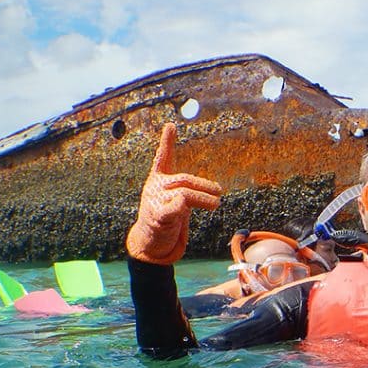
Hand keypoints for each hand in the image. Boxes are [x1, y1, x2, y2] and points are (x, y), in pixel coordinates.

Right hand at [125, 123, 222, 264]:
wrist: (149, 241)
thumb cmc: (165, 219)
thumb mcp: (177, 201)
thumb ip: (188, 191)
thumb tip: (215, 190)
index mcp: (158, 180)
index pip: (162, 158)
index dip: (167, 142)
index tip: (170, 125)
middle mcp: (156, 187)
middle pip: (184, 180)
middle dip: (204, 185)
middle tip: (219, 191)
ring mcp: (156, 201)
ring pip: (185, 193)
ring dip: (204, 198)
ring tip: (216, 203)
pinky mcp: (158, 216)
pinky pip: (174, 207)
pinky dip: (181, 205)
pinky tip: (185, 207)